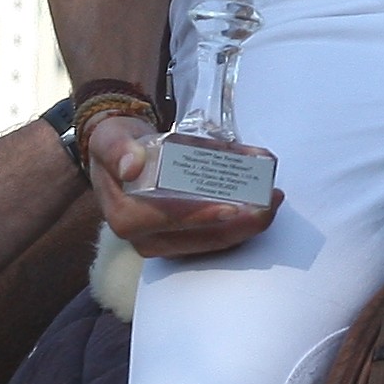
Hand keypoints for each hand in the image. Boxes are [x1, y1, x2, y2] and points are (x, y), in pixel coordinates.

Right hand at [83, 116, 279, 260]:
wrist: (120, 154)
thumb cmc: (117, 146)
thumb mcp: (111, 139)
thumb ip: (118, 149)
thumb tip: (131, 165)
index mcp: (126, 218)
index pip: (171, 220)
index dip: (203, 216)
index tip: (233, 207)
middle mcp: (146, 239)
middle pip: (201, 238)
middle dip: (240, 224)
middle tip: (270, 201)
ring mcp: (166, 244)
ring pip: (214, 242)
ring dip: (247, 226)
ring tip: (272, 201)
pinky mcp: (183, 240)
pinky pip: (217, 237)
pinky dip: (241, 222)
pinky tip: (262, 203)